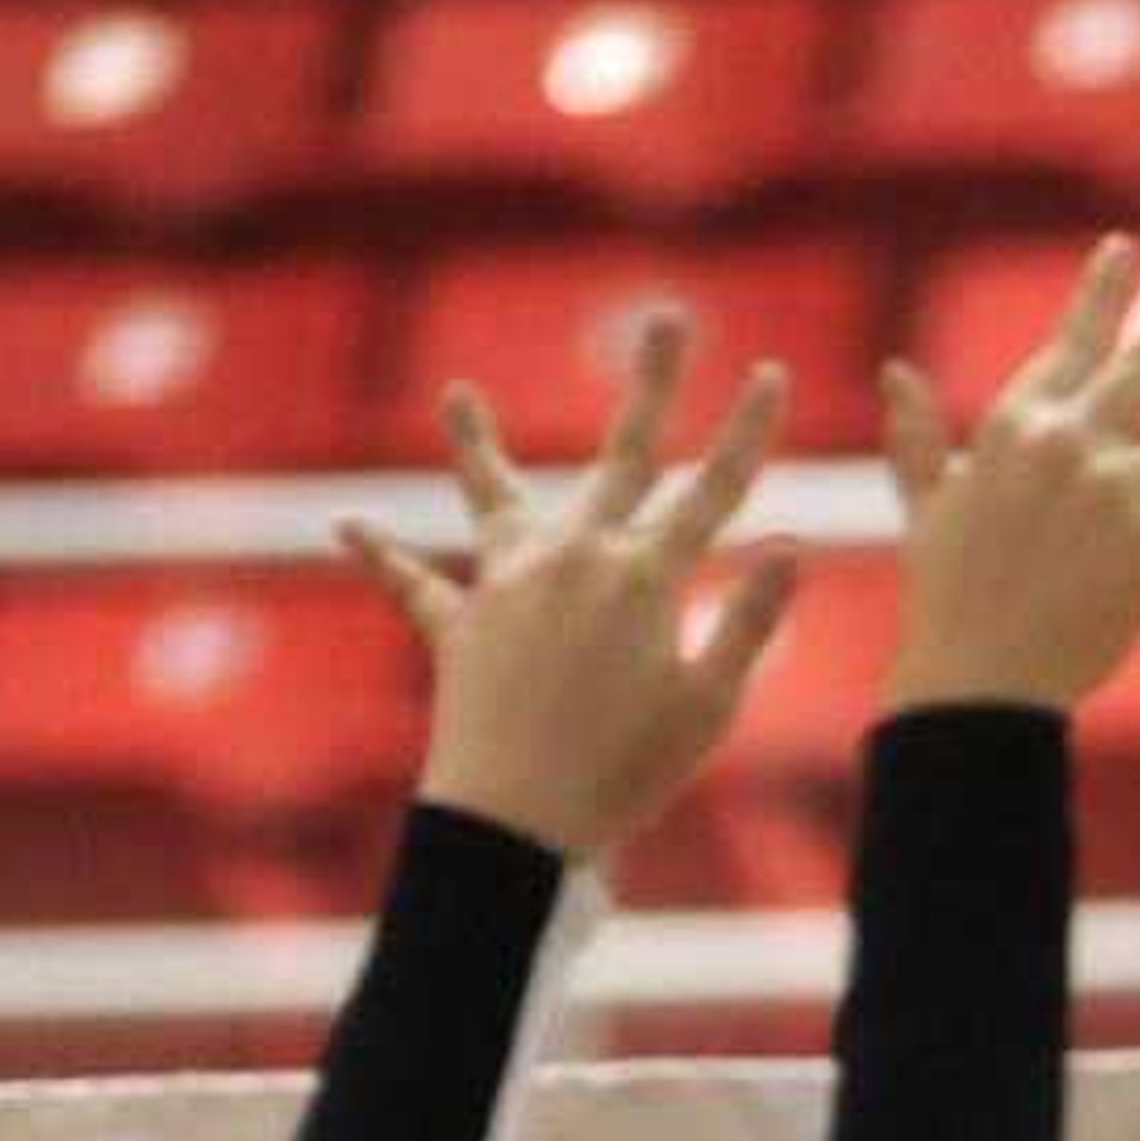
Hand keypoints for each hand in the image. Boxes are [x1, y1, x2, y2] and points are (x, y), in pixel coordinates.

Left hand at [341, 307, 797, 862]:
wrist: (518, 822)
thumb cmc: (625, 777)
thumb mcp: (707, 707)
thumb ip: (749, 621)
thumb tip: (794, 545)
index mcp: (647, 579)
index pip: (714, 492)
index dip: (748, 432)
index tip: (772, 372)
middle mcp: (577, 557)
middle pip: (625, 455)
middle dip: (654, 382)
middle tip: (669, 318)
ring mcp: (510, 583)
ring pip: (497, 496)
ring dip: (477, 443)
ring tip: (457, 395)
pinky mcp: (458, 624)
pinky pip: (412, 584)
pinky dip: (380, 555)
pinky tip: (345, 526)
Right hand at [879, 226, 1139, 718]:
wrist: (977, 686)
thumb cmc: (945, 600)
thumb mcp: (925, 506)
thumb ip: (919, 436)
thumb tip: (896, 372)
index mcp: (1020, 426)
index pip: (1074, 343)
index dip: (1104, 294)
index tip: (1130, 249)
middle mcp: (1079, 446)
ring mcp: (1125, 496)